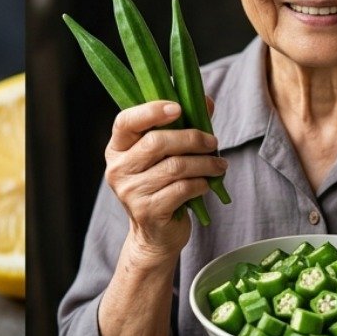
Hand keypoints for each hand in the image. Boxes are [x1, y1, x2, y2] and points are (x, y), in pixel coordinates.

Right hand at [104, 99, 227, 261]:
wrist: (155, 235)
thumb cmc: (162, 188)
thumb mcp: (166, 155)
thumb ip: (182, 126)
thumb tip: (206, 100)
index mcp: (117, 149)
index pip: (126, 122)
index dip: (152, 111)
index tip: (178, 108)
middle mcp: (118, 170)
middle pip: (156, 143)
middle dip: (191, 139)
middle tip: (213, 141)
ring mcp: (130, 192)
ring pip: (174, 167)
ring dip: (204, 163)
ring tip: (219, 165)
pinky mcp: (148, 211)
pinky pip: (181, 189)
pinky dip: (201, 184)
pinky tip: (207, 184)